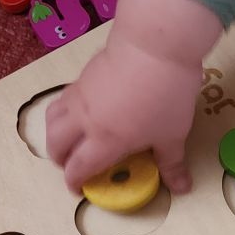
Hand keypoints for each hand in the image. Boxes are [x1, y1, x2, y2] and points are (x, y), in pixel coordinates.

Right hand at [46, 0, 222, 193]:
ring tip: (68, 139)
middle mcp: (84, 120)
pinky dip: (64, 111)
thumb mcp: (173, 134)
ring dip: (55, 134)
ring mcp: (80, 94)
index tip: (77, 189)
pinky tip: (82, 110)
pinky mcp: (83, 75)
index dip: (74, 182)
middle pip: (55, 143)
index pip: (78, 168)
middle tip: (71, 164)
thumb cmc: (166, 96)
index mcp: (104, 141)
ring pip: (51, 118)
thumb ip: (172, 163)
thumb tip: (182, 187)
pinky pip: (63, 98)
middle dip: (59, 159)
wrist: (154, 45)